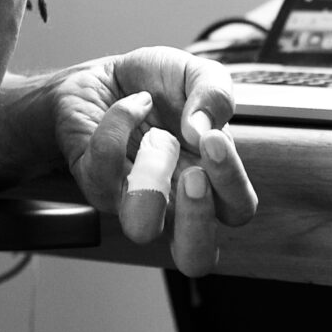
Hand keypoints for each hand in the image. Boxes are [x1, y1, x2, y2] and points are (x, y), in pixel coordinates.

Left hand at [56, 46, 256, 275]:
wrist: (103, 74)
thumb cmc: (157, 85)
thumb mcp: (196, 74)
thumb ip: (215, 93)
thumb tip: (203, 128)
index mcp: (210, 181)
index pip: (236, 212)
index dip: (232, 185)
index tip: (216, 140)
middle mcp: (173, 201)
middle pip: (195, 257)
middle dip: (198, 219)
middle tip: (194, 176)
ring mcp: (131, 197)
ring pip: (141, 229)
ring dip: (153, 183)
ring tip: (158, 141)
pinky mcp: (95, 179)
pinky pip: (106, 164)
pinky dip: (122, 122)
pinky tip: (133, 102)